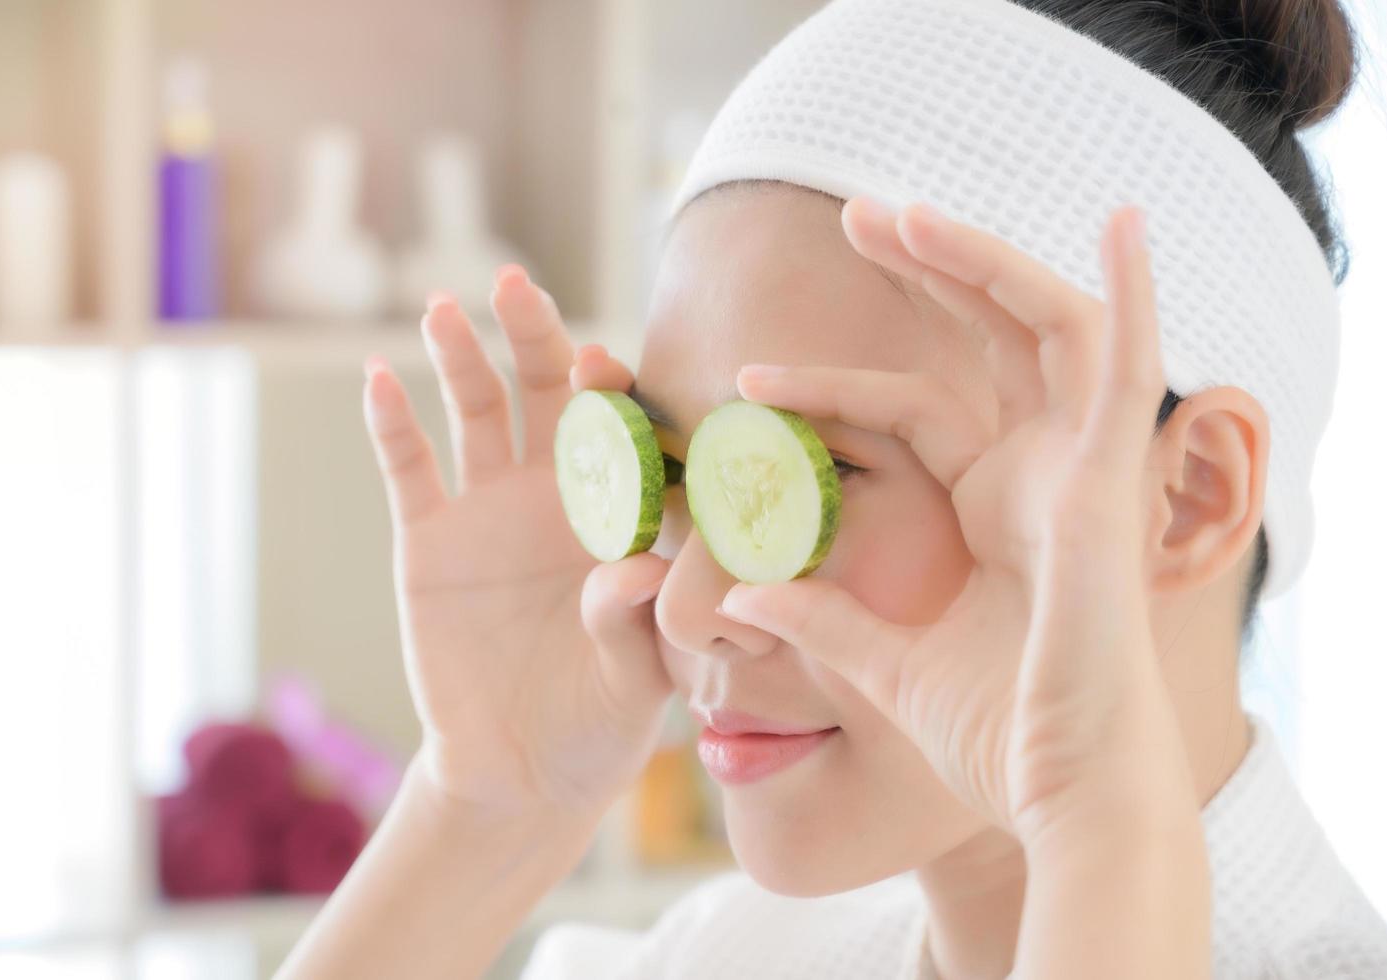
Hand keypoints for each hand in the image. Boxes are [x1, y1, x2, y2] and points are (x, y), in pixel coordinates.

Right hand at [363, 266, 673, 823]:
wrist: (520, 771)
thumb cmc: (597, 723)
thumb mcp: (630, 687)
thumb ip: (630, 626)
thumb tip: (636, 570)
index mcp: (617, 515)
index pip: (619, 431)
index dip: (609, 392)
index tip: (603, 360)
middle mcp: (554, 495)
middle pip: (543, 395)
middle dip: (532, 337)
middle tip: (515, 285)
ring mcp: (487, 510)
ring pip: (475, 412)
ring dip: (461, 359)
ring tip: (444, 310)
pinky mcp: (427, 539)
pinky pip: (409, 470)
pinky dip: (393, 425)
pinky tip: (378, 380)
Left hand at [721, 199, 1198, 843]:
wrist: (1059, 796)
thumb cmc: (992, 741)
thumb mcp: (885, 663)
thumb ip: (822, 619)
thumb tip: (740, 594)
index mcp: (994, 508)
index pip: (907, 412)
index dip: (831, 387)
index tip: (746, 383)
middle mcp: (1042, 475)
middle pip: (983, 343)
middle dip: (925, 272)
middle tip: (853, 215)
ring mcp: (1082, 470)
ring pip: (1042, 328)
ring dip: (979, 261)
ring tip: (896, 211)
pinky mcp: (1112, 482)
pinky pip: (1129, 369)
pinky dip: (1136, 293)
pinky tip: (1124, 225)